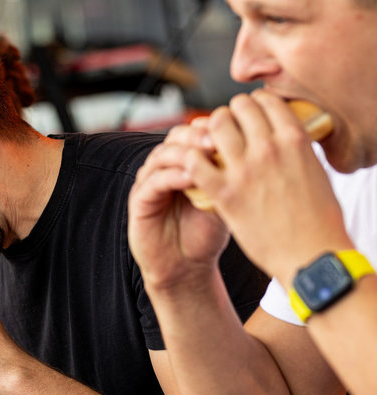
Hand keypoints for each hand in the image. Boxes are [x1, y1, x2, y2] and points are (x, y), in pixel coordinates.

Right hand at [128, 118, 230, 293]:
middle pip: (176, 137)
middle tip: (219, 137)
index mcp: (185, 163)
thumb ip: (230, 175)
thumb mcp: (225, 199)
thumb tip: (256, 148)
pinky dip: (171, 176)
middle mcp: (165, 168)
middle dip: (197, 135)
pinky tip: (190, 178)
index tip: (234, 127)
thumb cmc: (206, 234)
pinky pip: (153, 182)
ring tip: (206, 153)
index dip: (212, 127)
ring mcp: (149, 182)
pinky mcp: (139, 201)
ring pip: (162, 155)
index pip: (195, 132)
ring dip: (185, 152)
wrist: (186, 268)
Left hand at [186, 90, 352, 284]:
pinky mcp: (224, 193)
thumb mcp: (316, 172)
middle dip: (228, 114)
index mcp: (295, 140)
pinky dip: (191, 160)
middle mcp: (269, 148)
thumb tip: (283, 136)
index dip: (253, 103)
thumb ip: (296, 149)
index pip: (265, 100)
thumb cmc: (319, 219)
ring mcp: (244, 170)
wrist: (311, 256)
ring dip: (208, 133)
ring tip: (207, 144)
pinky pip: (195, 162)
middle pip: (236, 108)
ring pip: (213, 127)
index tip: (248, 113)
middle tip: (225, 128)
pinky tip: (195, 167)